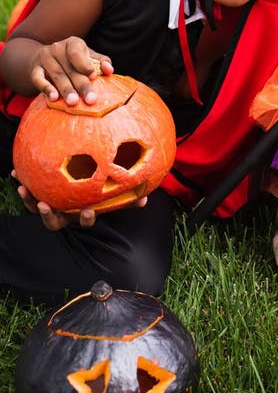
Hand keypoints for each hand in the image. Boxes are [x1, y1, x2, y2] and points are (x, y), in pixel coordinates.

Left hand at [12, 170, 147, 230]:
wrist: (80, 191)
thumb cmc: (100, 194)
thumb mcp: (114, 197)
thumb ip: (127, 199)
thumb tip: (146, 199)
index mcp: (82, 214)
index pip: (84, 220)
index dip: (86, 218)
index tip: (88, 210)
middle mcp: (65, 213)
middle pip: (54, 221)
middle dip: (47, 215)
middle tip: (43, 205)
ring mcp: (51, 205)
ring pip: (37, 208)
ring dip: (28, 200)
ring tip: (23, 188)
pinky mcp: (40, 194)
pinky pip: (30, 191)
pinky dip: (23, 183)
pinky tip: (16, 171)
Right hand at [30, 37, 112, 105]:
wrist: (46, 57)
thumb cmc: (73, 60)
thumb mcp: (88, 56)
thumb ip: (101, 62)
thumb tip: (109, 70)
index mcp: (73, 43)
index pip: (78, 53)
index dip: (85, 65)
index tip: (93, 76)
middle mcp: (58, 48)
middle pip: (70, 68)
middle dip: (81, 85)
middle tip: (90, 99)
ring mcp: (45, 57)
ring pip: (57, 75)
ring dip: (66, 89)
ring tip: (73, 102)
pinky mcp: (35, 69)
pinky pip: (38, 79)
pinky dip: (46, 88)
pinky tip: (54, 98)